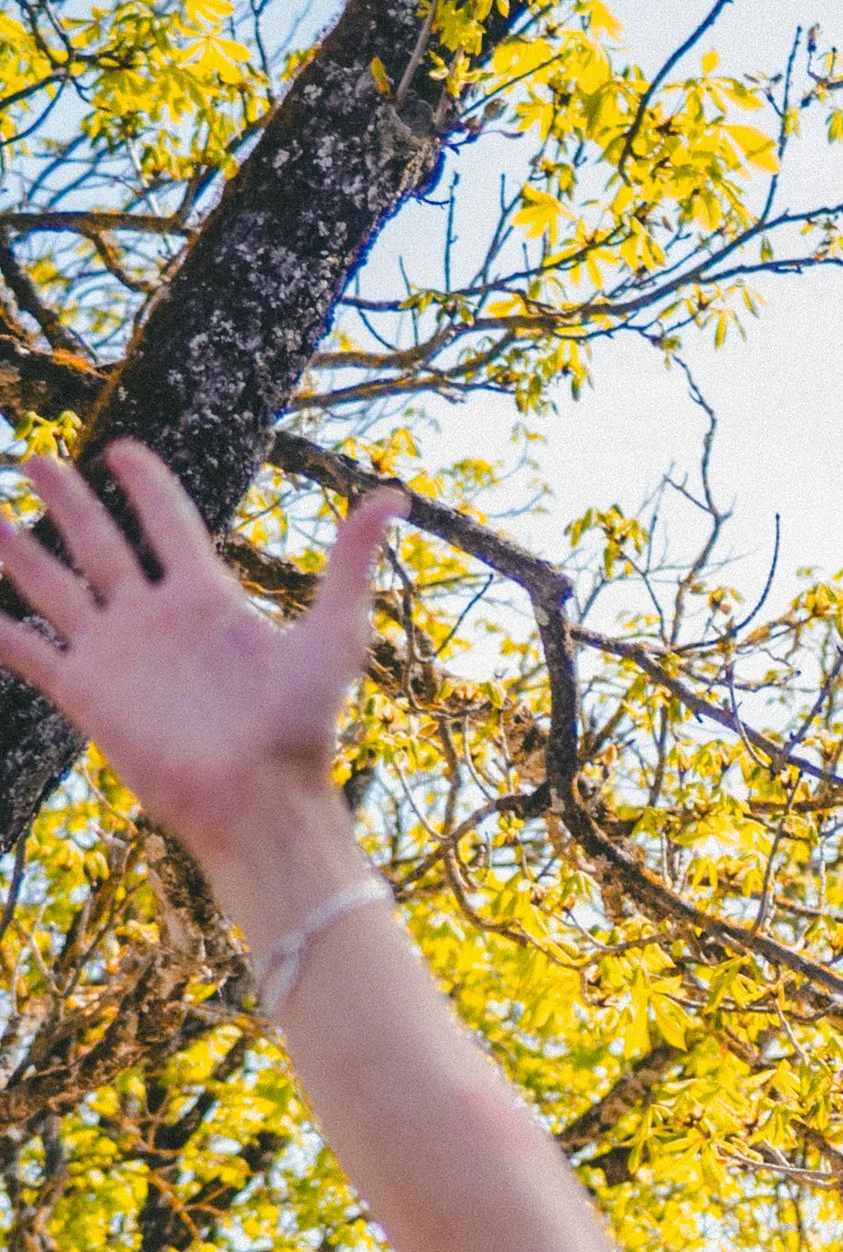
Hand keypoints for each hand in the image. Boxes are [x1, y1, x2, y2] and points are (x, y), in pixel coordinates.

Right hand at [0, 443, 398, 878]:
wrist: (260, 801)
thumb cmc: (302, 725)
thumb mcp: (335, 634)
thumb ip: (352, 563)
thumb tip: (394, 495)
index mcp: (208, 597)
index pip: (168, 522)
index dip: (145, 484)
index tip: (121, 450)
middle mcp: (155, 618)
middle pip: (101, 542)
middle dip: (69, 500)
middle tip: (39, 459)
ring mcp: (117, 655)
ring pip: (56, 587)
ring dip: (20, 552)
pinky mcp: (88, 695)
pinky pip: (34, 656)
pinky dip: (5, 636)